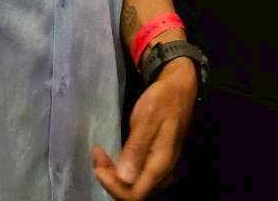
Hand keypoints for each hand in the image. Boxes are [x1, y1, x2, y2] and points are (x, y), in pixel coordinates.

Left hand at [93, 58, 196, 198]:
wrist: (180, 88)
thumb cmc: (163, 99)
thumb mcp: (147, 117)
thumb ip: (137, 147)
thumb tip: (124, 178)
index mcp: (161, 165)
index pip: (134, 195)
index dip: (112, 186)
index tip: (98, 164)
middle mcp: (162, 174)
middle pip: (132, 193)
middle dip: (110, 180)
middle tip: (97, 155)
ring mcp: (160, 170)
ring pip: (133, 186)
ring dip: (113, 176)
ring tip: (100, 155)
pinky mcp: (156, 163)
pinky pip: (136, 177)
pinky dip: (120, 171)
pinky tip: (111, 157)